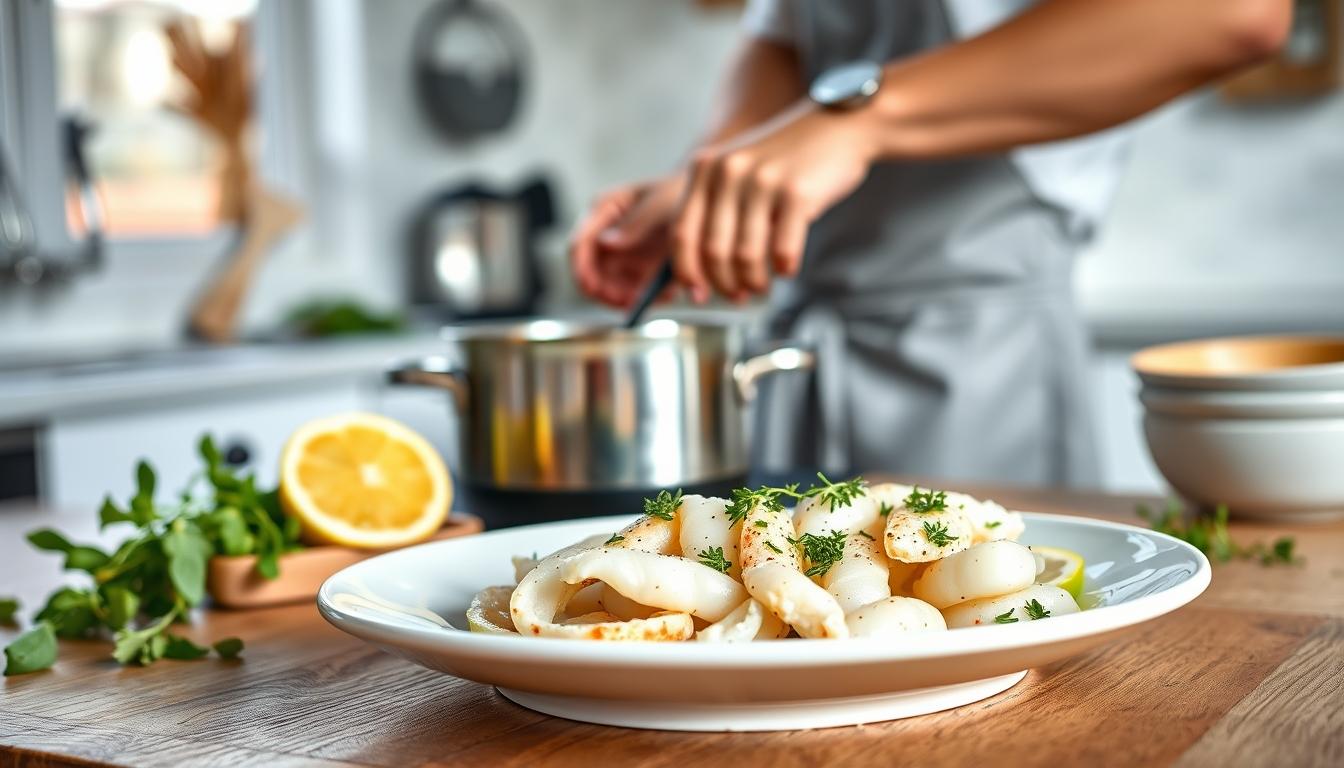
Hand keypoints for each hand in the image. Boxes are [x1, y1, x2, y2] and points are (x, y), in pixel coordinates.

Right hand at [570, 175, 685, 307]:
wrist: (704, 201)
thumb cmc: (679, 191)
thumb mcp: (660, 204)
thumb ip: (635, 224)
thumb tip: (605, 243)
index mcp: (603, 210)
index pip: (579, 244)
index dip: (581, 271)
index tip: (596, 291)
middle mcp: (605, 233)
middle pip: (589, 274)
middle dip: (606, 293)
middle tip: (631, 302)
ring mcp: (619, 254)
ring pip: (609, 289)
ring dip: (629, 299)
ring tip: (662, 295)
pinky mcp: (634, 269)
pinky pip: (631, 292)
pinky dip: (646, 298)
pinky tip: (668, 292)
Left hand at [672, 102, 878, 301]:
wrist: (839, 127)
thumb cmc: (786, 162)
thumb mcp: (737, 174)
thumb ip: (713, 214)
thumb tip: (697, 279)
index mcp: (705, 169)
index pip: (681, 234)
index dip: (688, 272)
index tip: (699, 293)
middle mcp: (728, 171)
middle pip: (712, 252)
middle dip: (725, 284)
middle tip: (739, 296)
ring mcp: (762, 181)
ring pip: (744, 256)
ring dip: (754, 282)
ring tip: (762, 286)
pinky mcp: (797, 192)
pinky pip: (782, 251)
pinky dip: (784, 269)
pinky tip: (787, 268)